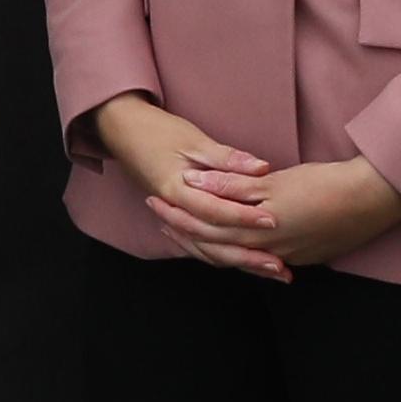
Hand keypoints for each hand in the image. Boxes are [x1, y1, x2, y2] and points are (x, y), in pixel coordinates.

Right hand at [88, 95, 283, 277]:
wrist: (122, 131)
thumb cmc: (157, 131)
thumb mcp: (193, 139)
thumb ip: (226, 158)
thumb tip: (261, 168)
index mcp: (177, 190)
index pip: (215, 210)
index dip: (244, 217)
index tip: (273, 221)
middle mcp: (174, 209)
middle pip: (213, 242)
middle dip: (247, 255)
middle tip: (278, 265)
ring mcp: (174, 216)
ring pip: (208, 249)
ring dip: (239, 261)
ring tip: (269, 270)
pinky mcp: (176, 217)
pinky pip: (200, 244)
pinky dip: (222, 255)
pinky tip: (242, 261)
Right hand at [168, 154, 400, 272]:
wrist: (372, 201)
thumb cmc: (349, 218)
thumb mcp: (314, 241)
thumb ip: (287, 245)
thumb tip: (274, 249)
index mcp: (275, 255)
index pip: (224, 254)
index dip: (194, 243)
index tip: (172, 232)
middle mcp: (267, 245)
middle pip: (212, 240)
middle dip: (179, 225)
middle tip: (155, 209)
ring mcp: (270, 222)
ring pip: (217, 219)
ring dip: (186, 207)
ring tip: (165, 194)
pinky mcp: (277, 197)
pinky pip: (236, 194)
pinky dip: (212, 186)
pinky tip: (193, 175)